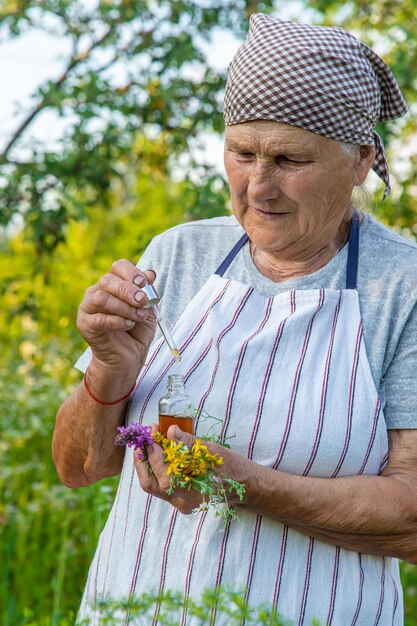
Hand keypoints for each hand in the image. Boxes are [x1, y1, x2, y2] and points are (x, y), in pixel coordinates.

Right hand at [77, 260, 156, 369]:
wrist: (129, 356)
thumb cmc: (138, 330)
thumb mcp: (149, 308)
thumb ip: (148, 291)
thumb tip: (150, 274)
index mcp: (113, 283)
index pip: (118, 267)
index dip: (131, 272)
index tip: (144, 283)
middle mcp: (97, 291)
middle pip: (108, 280)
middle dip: (128, 290)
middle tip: (143, 302)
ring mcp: (88, 307)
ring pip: (101, 298)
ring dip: (124, 307)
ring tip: (138, 317)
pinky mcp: (85, 325)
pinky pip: (99, 318)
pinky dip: (117, 321)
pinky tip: (127, 325)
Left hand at [134, 423, 250, 514]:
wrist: (246, 485)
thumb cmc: (233, 468)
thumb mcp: (212, 452)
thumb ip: (189, 443)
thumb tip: (171, 431)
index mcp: (192, 494)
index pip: (163, 475)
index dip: (154, 453)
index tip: (152, 433)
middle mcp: (182, 502)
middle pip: (150, 484)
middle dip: (142, 460)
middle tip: (143, 438)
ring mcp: (180, 502)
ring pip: (153, 485)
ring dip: (147, 462)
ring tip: (149, 441)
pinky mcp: (180, 498)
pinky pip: (161, 483)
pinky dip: (156, 467)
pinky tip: (158, 450)